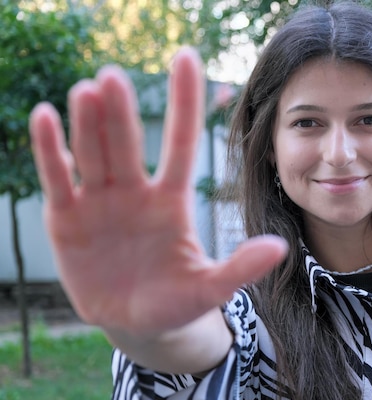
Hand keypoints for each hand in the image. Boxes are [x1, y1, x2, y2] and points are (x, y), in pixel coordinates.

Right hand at [29, 48, 287, 339]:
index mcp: (171, 200)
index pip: (180, 142)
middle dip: (121, 112)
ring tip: (88, 91)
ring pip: (93, 153)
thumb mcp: (210, 288)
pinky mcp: (67, 219)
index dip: (185, 101)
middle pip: (128, 143)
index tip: (187, 57)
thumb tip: (280, 248)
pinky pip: (59, 180)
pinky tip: (46, 117)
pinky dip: (50, 151)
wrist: (139, 324)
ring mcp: (99, 202)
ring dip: (89, 123)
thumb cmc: (177, 302)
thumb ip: (240, 268)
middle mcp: (135, 192)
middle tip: (114, 78)